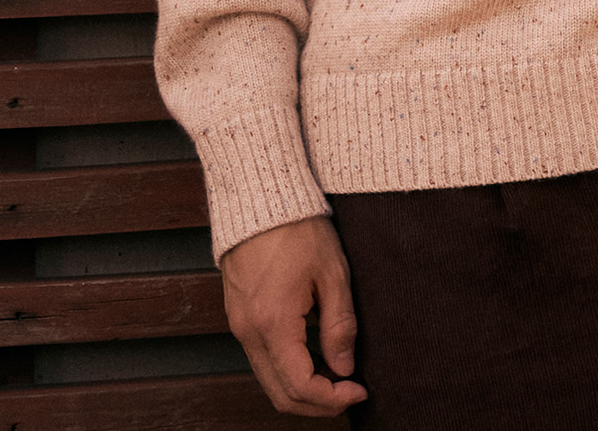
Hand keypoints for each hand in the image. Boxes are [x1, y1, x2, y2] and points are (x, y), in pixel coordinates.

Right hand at [220, 214, 367, 416]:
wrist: (259, 193)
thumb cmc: (297, 226)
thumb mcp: (331, 272)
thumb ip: (339, 325)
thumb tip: (345, 367)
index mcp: (273, 323)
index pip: (300, 386)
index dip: (333, 399)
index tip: (359, 389)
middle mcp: (248, 332)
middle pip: (279, 394)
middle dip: (316, 404)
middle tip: (348, 393)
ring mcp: (239, 325)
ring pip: (268, 379)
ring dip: (301, 388)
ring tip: (336, 374)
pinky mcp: (238, 315)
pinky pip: (260, 358)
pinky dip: (286, 368)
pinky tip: (313, 354)